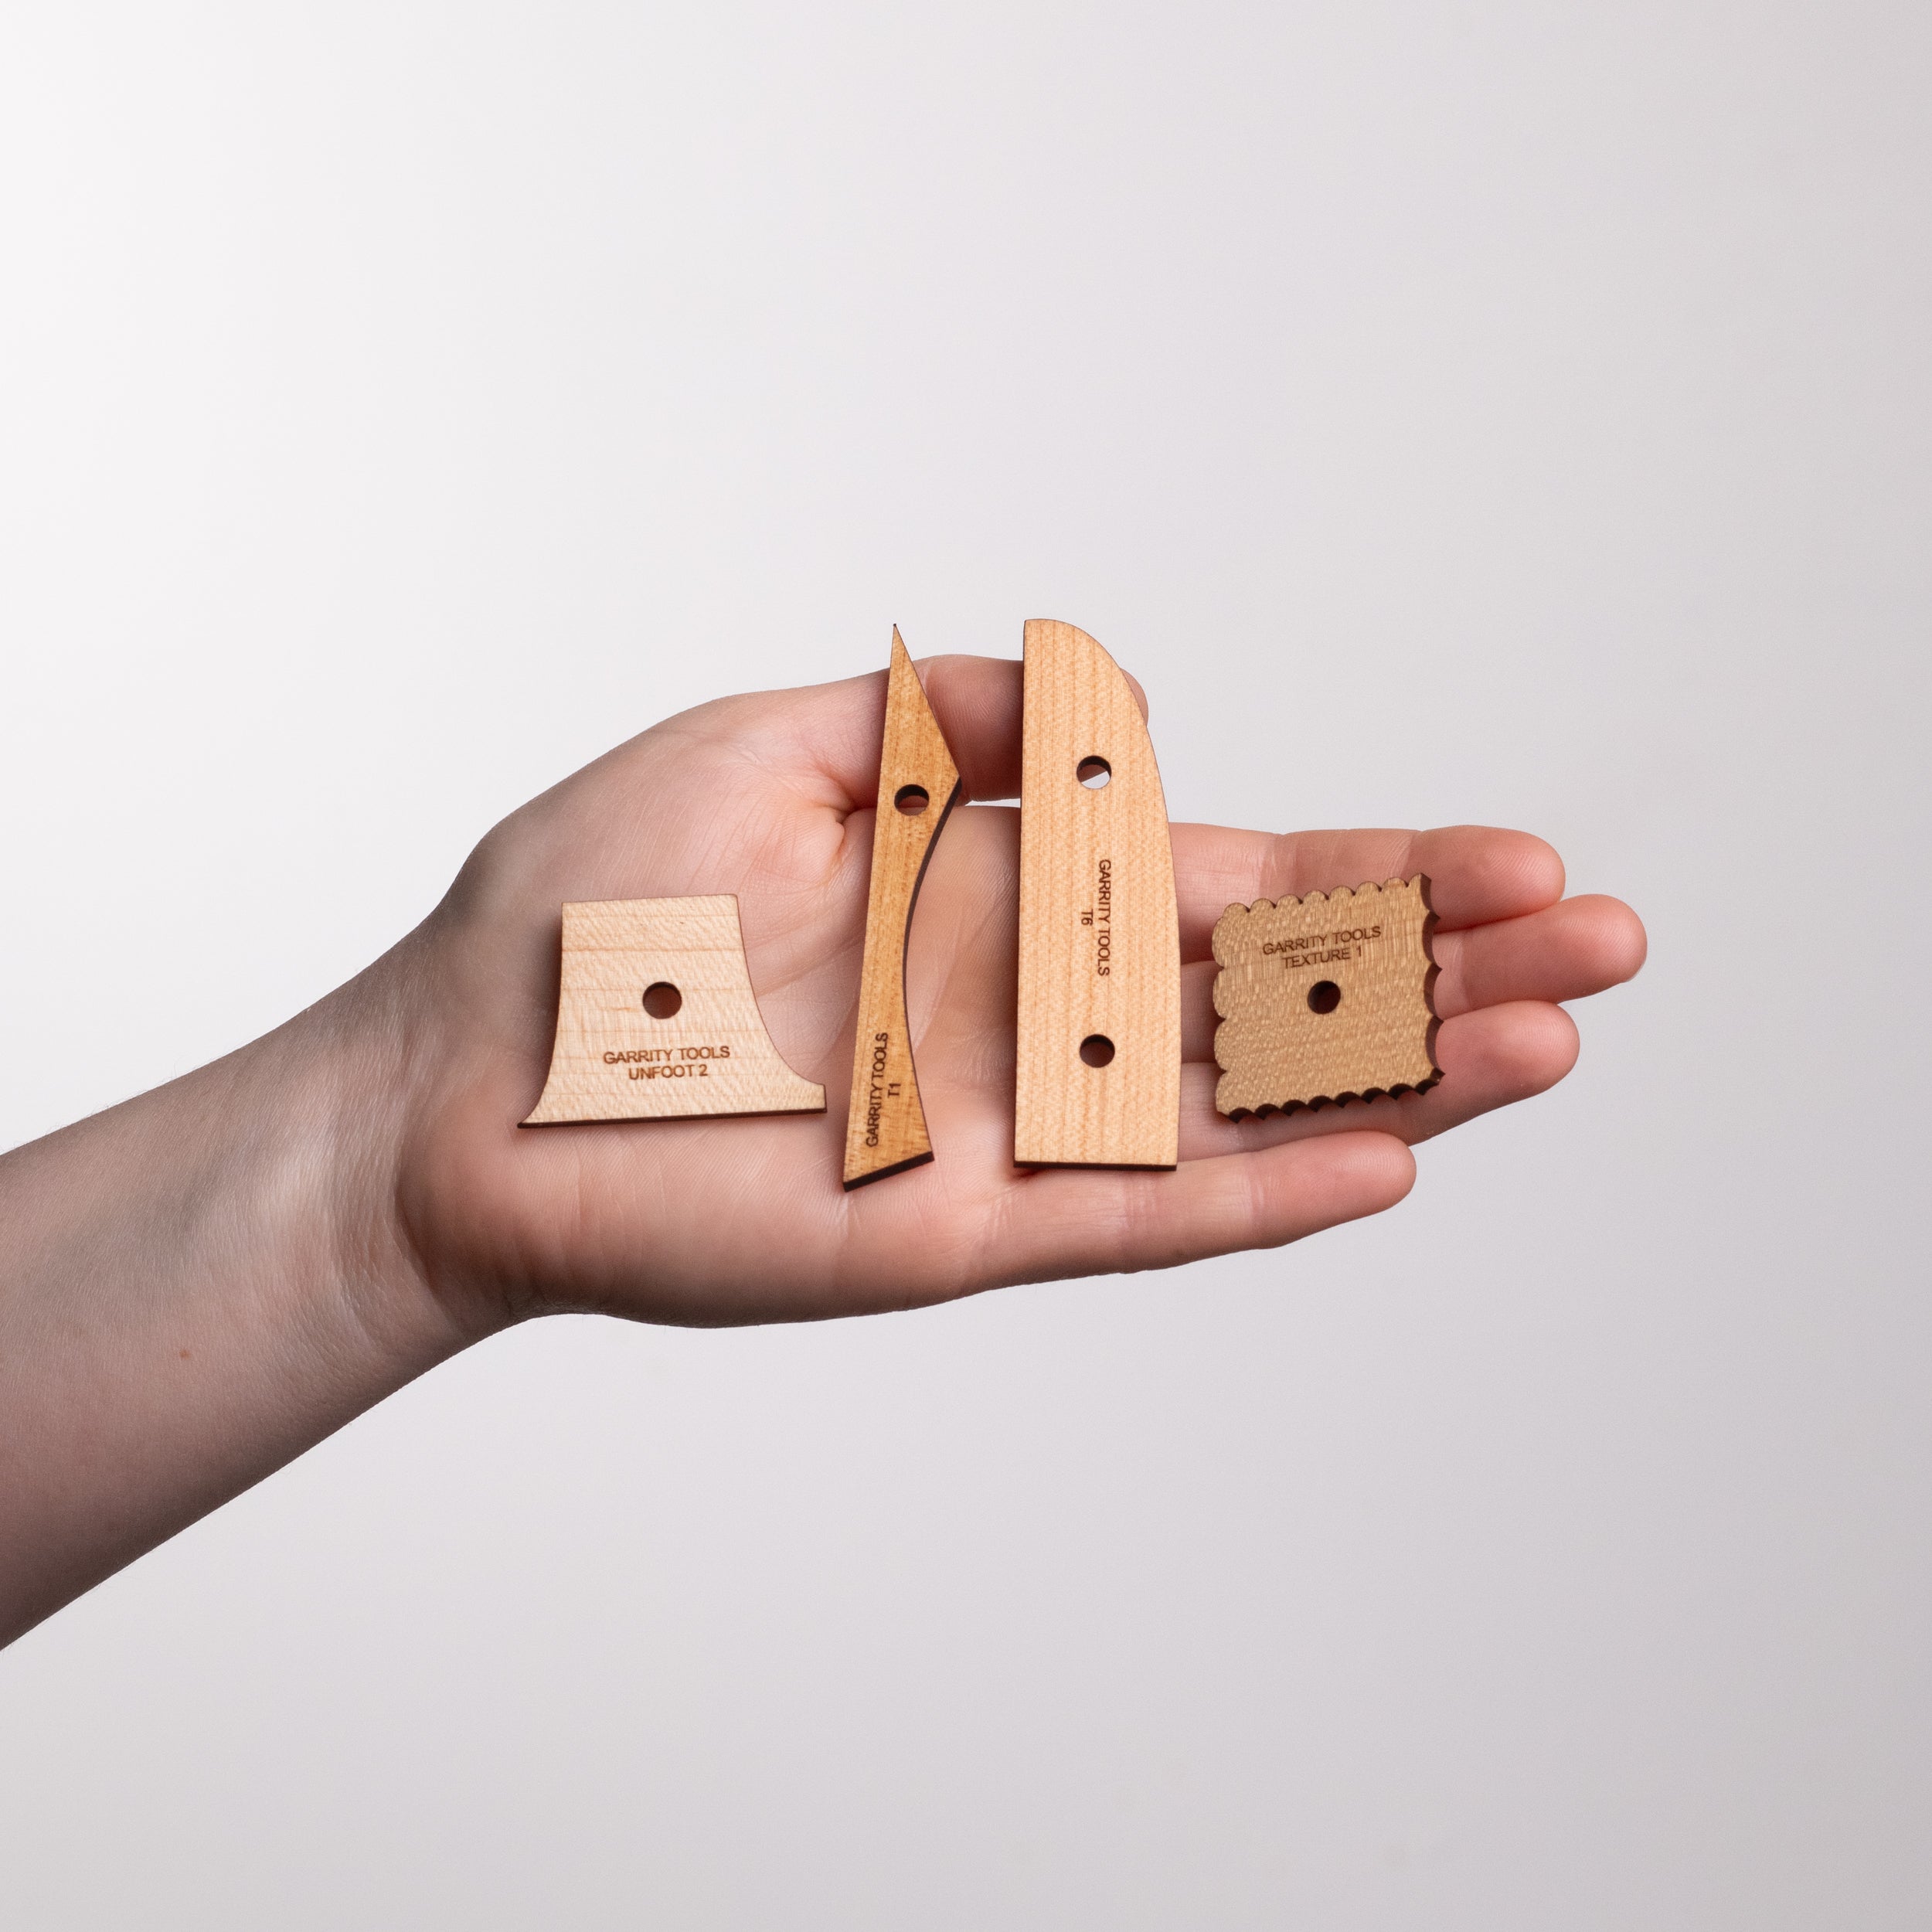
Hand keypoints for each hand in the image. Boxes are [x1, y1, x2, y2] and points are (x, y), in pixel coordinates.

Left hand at [388, 655, 1645, 1329]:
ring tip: (1548, 1047)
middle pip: (1277, 996)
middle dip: (1443, 969)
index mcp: (1009, 900)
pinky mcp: (949, 1228)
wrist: (454, 1078)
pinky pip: (1130, 1214)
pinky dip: (1250, 1197)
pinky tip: (1376, 1164)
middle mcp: (1034, 1018)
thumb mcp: (772, 742)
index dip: (1380, 869)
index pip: (1235, 883)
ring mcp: (1008, 1129)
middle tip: (1606, 950)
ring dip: (1396, 1082)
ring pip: (1238, 1110)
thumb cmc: (591, 911)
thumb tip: (1122, 699)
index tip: (1518, 858)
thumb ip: (953, 722)